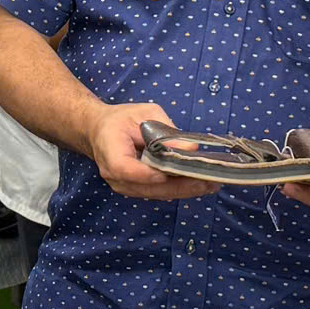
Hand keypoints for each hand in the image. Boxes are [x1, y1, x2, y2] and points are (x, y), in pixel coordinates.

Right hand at [88, 102, 219, 200]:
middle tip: (208, 181)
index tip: (169, 173)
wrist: (100, 132)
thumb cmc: (121, 120)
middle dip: (180, 186)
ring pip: (157, 194)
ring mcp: (125, 186)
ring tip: (210, 184)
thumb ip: (165, 130)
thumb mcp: (144, 114)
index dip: (147, 174)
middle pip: (148, 187)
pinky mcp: (136, 190)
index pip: (125, 169)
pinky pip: (159, 193)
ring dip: (184, 190)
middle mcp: (115, 176)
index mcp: (110, 152)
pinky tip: (199, 185)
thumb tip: (191, 147)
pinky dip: (179, 189)